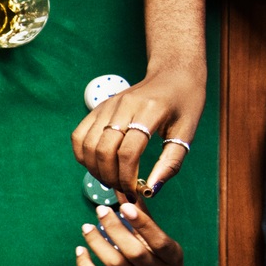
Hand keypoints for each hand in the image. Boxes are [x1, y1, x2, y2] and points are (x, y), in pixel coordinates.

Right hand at [72, 70, 204, 198]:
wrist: (173, 74)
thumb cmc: (184, 104)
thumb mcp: (186, 134)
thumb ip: (170, 163)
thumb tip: (150, 190)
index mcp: (150, 110)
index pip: (128, 151)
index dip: (127, 177)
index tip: (135, 191)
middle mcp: (123, 105)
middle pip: (104, 150)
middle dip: (110, 177)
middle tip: (122, 189)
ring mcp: (107, 105)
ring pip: (87, 145)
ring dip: (95, 169)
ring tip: (110, 180)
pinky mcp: (98, 108)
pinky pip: (79, 136)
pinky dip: (82, 155)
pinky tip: (96, 165)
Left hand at [74, 200, 192, 265]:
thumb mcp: (163, 244)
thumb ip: (145, 219)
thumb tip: (128, 192)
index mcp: (170, 258)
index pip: (158, 240)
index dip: (142, 223)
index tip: (124, 207)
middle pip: (134, 252)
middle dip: (115, 229)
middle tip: (101, 210)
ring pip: (114, 264)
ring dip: (97, 243)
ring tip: (86, 227)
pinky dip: (85, 265)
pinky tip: (80, 249)